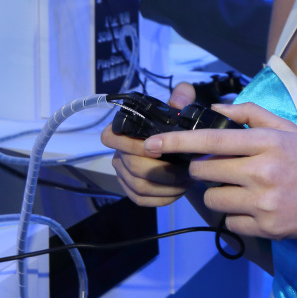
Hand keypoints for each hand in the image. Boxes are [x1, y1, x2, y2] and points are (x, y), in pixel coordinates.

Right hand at [99, 82, 196, 206]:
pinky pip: (141, 200)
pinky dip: (162, 198)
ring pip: (139, 186)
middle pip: (133, 166)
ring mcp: (122, 175)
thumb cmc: (172, 128)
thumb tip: (182, 97)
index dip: (131, 144)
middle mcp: (117, 154)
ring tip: (187, 181)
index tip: (159, 147)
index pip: (109, 137)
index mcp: (122, 131)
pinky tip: (179, 192)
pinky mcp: (131, 192)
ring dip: (166, 186)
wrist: (177, 149)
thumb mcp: (178, 109)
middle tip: (187, 170)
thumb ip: (181, 98)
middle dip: (163, 170)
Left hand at [145, 101, 296, 242]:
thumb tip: (217, 107)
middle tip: (223, 169)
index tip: (151, 143)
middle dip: (204, 170)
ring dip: (219, 194)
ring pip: (213, 199)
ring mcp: (263, 202)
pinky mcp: (266, 228)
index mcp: (266, 142)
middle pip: (205, 171)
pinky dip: (236, 216)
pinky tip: (257, 209)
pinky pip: (229, 222)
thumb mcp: (287, 129)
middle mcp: (262, 171)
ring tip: (243, 190)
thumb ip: (252, 115)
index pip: (211, 139)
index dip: (177, 141)